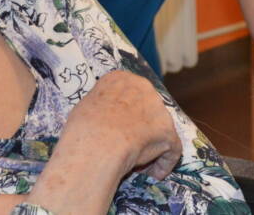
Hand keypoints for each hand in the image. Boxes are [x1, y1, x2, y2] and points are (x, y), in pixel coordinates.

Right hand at [22, 70, 182, 212]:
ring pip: (160, 128)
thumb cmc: (83, 128)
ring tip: (138, 165)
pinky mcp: (168, 131)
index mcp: (120, 79)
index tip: (120, 128)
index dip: (127, 113)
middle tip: (130, 147)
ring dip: (152, 146)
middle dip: (142, 128)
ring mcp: (158, 109)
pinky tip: (154, 174)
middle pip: (147, 109)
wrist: (96, 144)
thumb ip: (102, 107)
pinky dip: (164, 162)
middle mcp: (143, 87)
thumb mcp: (85, 108)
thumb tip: (104, 117)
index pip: (129, 94)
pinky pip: (171, 148)